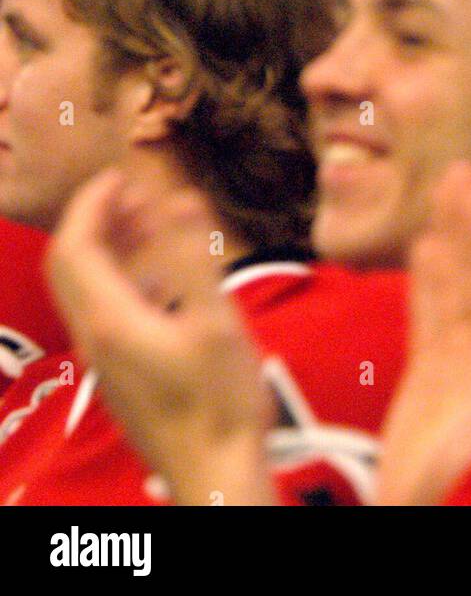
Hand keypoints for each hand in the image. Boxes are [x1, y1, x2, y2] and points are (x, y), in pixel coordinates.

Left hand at [47, 170, 274, 505]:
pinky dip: (120, 278)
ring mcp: (103, 360)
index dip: (92, 203)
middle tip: (132, 193)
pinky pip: (102, 311)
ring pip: (85, 289)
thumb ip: (194, 255)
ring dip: (109, 248)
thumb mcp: (217, 320)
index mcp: (111, 318)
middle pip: (70, 265)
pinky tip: (162, 278)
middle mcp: (94, 337)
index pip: (76, 245)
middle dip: (95, 221)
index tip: (120, 175)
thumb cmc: (220, 401)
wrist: (214, 475)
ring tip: (149, 223)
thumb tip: (180, 197)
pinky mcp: (118, 375)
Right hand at [376, 161, 470, 506]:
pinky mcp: (429, 384)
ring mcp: (460, 370)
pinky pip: (429, 320)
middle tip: (461, 171)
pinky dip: (428, 283)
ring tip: (446, 190)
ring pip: (455, 292)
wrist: (426, 526)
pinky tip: (424, 247)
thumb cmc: (466, 492)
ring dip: (450, 241)